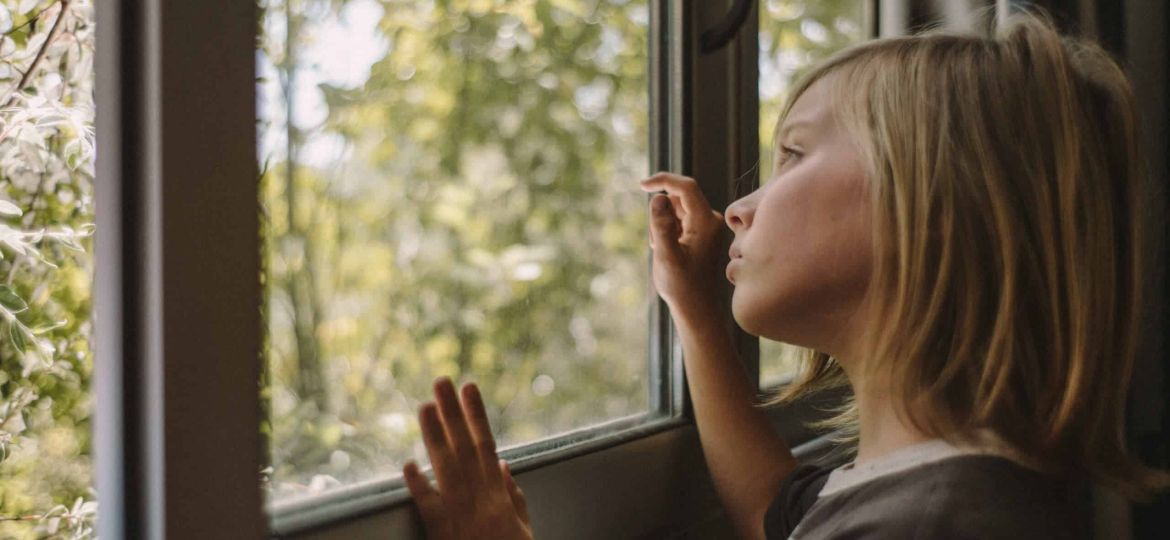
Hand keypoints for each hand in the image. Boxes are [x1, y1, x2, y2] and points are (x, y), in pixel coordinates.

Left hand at [403, 378, 532, 539]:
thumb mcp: (522, 527)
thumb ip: (514, 496)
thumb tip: (505, 465)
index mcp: (498, 493)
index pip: (485, 443)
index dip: (476, 414)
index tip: (468, 387)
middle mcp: (478, 496)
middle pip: (463, 446)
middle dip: (452, 411)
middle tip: (440, 381)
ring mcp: (459, 513)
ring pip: (445, 466)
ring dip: (434, 435)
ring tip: (424, 405)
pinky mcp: (442, 532)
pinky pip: (428, 506)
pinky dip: (418, 485)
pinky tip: (407, 464)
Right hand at [640, 172, 725, 320]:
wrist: (697, 308)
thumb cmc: (683, 286)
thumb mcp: (666, 256)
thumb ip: (661, 226)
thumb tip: (657, 197)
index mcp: (706, 222)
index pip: (686, 187)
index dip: (663, 180)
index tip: (642, 184)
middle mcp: (710, 220)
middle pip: (678, 198)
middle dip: (661, 214)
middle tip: (658, 243)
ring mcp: (705, 226)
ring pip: (675, 209)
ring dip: (662, 224)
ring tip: (663, 251)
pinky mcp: (699, 233)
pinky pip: (678, 220)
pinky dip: (667, 231)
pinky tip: (668, 252)